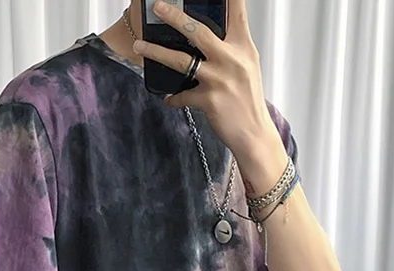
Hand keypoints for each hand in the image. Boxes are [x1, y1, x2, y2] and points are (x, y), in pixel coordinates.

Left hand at [134, 0, 284, 175]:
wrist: (254, 133)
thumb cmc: (248, 100)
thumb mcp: (247, 66)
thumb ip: (230, 47)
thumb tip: (204, 35)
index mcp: (243, 47)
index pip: (237, 11)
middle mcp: (232, 59)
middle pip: (199, 32)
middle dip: (175, 17)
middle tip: (158, 7)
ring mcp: (220, 80)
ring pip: (182, 60)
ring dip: (157, 52)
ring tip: (139, 46)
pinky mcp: (209, 100)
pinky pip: (182, 95)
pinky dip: (174, 97)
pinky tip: (169, 97)